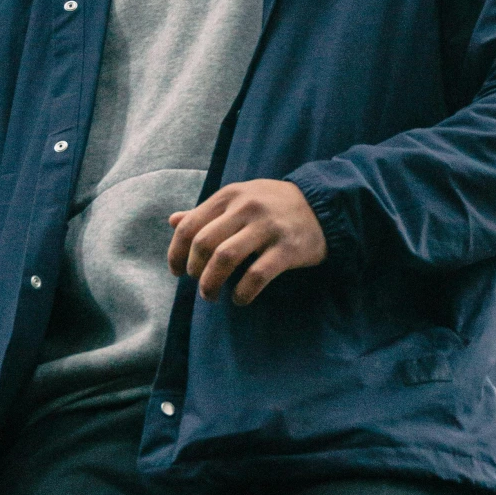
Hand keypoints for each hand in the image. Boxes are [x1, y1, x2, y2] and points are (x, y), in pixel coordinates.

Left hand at [167, 179, 327, 305]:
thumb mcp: (239, 199)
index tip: (177, 272)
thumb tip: (172, 221)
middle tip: (198, 285)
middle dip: (194, 270)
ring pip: (225, 258)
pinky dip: (242, 292)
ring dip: (211, 283)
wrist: (323, 204)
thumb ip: (206, 212)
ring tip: (211, 295)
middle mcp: (246, 207)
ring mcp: (267, 227)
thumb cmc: (272, 205)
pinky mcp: (287, 248)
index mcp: (229, 195)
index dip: (176, 253)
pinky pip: (257, 274)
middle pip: (204, 243)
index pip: (190, 226)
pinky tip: (239, 298)